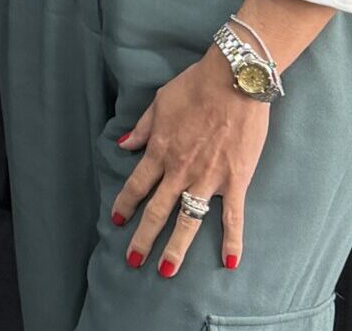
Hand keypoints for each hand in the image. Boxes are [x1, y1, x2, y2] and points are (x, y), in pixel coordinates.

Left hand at [113, 53, 267, 277]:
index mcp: (160, 150)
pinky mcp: (235, 181)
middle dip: (143, 237)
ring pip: (188, 220)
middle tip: (133, 261)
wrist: (233, 80)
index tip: (117, 220)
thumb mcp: (159, 103)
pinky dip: (231, 240)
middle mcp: (179, 169)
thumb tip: (123, 144)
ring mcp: (208, 178)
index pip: (136, 185)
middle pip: (157, 210)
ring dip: (176, 248)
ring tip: (166, 271)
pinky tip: (228, 262)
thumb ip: (143, 128)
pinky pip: (233, 217)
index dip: (125, 204)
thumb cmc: (195, 86)